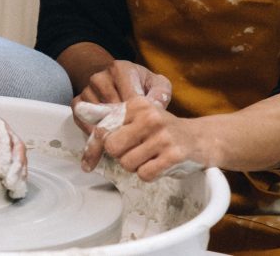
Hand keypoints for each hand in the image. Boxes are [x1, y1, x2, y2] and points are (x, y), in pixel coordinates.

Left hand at [0, 102, 28, 198]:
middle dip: (17, 166)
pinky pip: (12, 157)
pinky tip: (14, 187)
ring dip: (19, 172)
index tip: (3, 172)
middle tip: (12, 186)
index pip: (2, 134)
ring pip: (17, 152)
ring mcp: (0, 133)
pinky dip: (15, 172)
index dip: (5, 154)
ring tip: (17, 191)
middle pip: (15, 143)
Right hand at [72, 60, 170, 134]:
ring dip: (108, 129)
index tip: (145, 128)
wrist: (118, 81)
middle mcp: (100, 77)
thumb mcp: (156, 84)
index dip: (138, 115)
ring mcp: (87, 89)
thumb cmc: (141, 85)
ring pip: (95, 115)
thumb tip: (155, 108)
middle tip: (134, 140)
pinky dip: (92, 131)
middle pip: (111, 108)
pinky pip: (81, 119)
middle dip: (123, 125)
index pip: (128, 96)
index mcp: (121, 68)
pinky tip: (105, 138)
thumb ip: (160, 94)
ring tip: (121, 140)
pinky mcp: (77, 102)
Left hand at [75, 96, 204, 180]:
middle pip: (113, 147)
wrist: (200, 139)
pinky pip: (145, 174)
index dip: (99, 145)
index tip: (96, 158)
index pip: (104, 127)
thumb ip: (112, 116)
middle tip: (136, 151)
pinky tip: (160, 164)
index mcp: (137, 104)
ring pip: (127, 163)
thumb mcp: (138, 116)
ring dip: (136, 166)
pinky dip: (149, 174)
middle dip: (121, 155)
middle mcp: (150, 116)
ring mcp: (163, 135)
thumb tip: (80, 109)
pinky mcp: (174, 154)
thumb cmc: (162, 130)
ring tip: (150, 156)